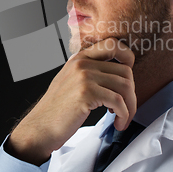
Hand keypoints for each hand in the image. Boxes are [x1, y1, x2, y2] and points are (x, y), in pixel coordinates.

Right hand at [5, 37, 135, 165]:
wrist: (40, 126)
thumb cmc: (58, 109)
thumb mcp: (71, 80)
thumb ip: (90, 72)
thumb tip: (120, 76)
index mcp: (80, 58)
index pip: (113, 44)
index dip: (128, 58)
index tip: (127, 79)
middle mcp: (82, 63)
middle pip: (125, 71)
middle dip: (132, 93)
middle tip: (126, 108)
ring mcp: (84, 77)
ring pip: (125, 86)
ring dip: (130, 107)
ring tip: (123, 118)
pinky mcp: (86, 93)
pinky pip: (118, 101)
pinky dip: (124, 115)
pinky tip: (118, 122)